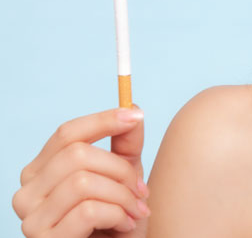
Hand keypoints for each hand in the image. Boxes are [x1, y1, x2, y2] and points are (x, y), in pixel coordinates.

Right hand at [13, 106, 150, 237]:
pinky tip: (124, 226)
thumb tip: (132, 108)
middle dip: (120, 170)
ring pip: (83, 182)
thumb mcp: (124, 178)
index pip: (67, 133)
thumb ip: (125, 145)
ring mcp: (30, 218)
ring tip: (135, 211)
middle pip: (77, 155)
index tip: (136, 116)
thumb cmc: (117, 221)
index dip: (103, 120)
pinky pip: (87, 211)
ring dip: (122, 196)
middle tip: (141, 191)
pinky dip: (116, 215)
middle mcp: (27, 192)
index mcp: (42, 171)